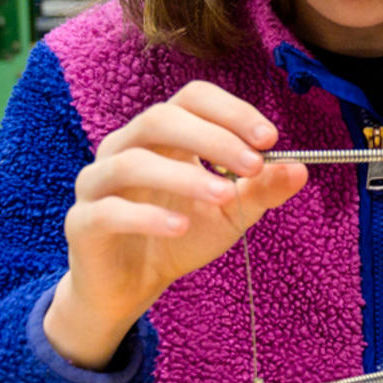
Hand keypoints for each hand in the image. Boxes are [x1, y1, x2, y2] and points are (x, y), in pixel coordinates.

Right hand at [46, 82, 308, 368]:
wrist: (132, 284)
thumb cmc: (181, 234)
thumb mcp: (230, 212)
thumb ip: (261, 189)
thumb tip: (299, 169)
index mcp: (163, 135)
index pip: (192, 98)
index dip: (230, 111)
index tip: (270, 138)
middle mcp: (125, 147)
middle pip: (162, 119)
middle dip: (212, 138)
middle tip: (253, 164)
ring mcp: (98, 182)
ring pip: (133, 162)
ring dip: (184, 176)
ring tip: (224, 195)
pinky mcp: (83, 221)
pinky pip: (110, 210)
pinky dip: (148, 217)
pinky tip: (180, 227)